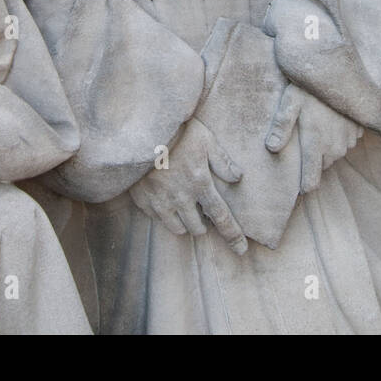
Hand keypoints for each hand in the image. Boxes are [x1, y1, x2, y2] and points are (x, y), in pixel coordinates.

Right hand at [128, 119, 247, 254]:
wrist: (139, 130)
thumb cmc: (176, 132)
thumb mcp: (205, 140)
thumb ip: (222, 161)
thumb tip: (237, 177)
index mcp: (199, 183)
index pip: (221, 217)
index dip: (233, 235)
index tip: (241, 249)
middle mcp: (181, 198)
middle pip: (197, 228)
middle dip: (203, 225)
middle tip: (202, 214)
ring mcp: (160, 201)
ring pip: (177, 228)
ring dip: (184, 223)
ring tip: (184, 210)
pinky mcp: (142, 200)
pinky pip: (156, 218)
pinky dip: (164, 215)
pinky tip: (165, 201)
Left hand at [264, 85, 360, 191]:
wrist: (342, 71)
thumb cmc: (312, 86)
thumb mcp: (290, 101)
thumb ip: (281, 125)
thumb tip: (271, 148)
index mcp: (316, 143)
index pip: (312, 178)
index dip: (305, 185)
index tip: (300, 189)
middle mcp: (334, 146)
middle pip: (322, 165)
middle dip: (313, 160)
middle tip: (304, 141)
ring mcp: (348, 139)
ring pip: (334, 154)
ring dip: (326, 148)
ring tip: (316, 129)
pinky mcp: (357, 130)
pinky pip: (345, 142)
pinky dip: (337, 136)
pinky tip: (329, 122)